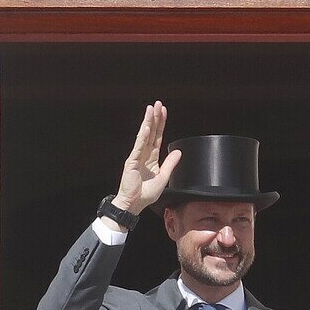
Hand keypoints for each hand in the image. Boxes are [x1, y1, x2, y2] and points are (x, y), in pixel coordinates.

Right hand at [111, 101, 181, 215]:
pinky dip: (142, 137)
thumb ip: (170, 164)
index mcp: (151, 159)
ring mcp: (136, 157)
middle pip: (150, 132)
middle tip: (158, 104)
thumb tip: (178, 151)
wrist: (132, 205)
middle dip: (154, 118)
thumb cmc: (144, 195)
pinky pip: (138, 147)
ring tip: (151, 109)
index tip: (163, 111)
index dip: (161, 124)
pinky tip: (146, 128)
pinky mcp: (131, 162)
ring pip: (144, 136)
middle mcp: (143, 155)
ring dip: (148, 122)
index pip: (157, 137)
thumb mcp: (163, 178)